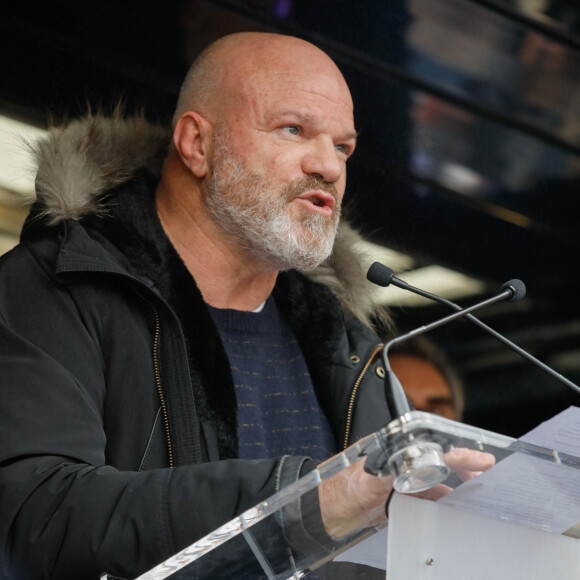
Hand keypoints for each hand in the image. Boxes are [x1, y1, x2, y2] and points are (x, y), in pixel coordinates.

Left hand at [318, 447, 494, 537]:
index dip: (458, 453)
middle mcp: (395, 462)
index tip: (480, 460)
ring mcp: (394, 479)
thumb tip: (411, 464)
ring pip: (431, 479)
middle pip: (435, 459)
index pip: (430, 447)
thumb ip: (387, 472)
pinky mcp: (391, 496)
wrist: (319, 512)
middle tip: (486, 471)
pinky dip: (437, 500)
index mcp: (389, 451)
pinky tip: (448, 507)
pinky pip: (420, 496)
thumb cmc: (335, 491)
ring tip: (475, 491)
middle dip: (462, 464)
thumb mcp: (363, 482)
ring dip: (453, 484)